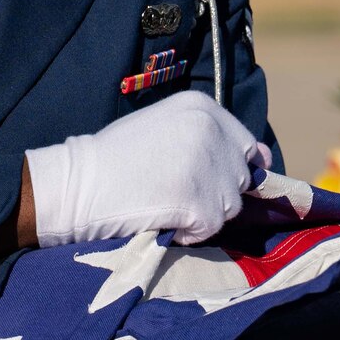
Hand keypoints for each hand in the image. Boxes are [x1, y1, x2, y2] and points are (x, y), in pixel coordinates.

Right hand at [26, 92, 271, 246]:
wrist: (78, 184)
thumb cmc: (116, 158)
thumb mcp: (165, 127)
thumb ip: (210, 137)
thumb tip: (262, 158)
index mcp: (203, 107)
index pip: (245, 145)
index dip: (225, 168)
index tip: (198, 178)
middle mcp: (211, 130)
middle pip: (240, 177)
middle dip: (214, 191)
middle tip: (173, 191)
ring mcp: (208, 166)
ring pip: (230, 205)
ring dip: (203, 213)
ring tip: (165, 202)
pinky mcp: (201, 201)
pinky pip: (212, 228)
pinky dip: (191, 232)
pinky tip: (164, 218)